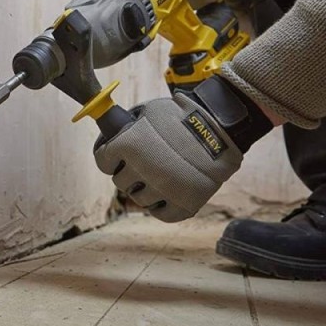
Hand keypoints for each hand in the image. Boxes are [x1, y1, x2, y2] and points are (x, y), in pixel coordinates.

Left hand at [93, 76, 271, 221]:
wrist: (221, 125)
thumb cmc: (182, 114)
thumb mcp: (148, 111)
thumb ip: (126, 126)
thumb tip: (108, 132)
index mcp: (128, 145)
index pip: (103, 162)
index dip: (110, 158)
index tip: (117, 158)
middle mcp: (142, 169)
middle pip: (120, 182)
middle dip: (128, 173)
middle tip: (141, 165)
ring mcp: (163, 188)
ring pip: (139, 199)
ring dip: (145, 189)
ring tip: (158, 176)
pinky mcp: (184, 203)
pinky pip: (161, 214)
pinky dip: (160, 207)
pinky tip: (165, 194)